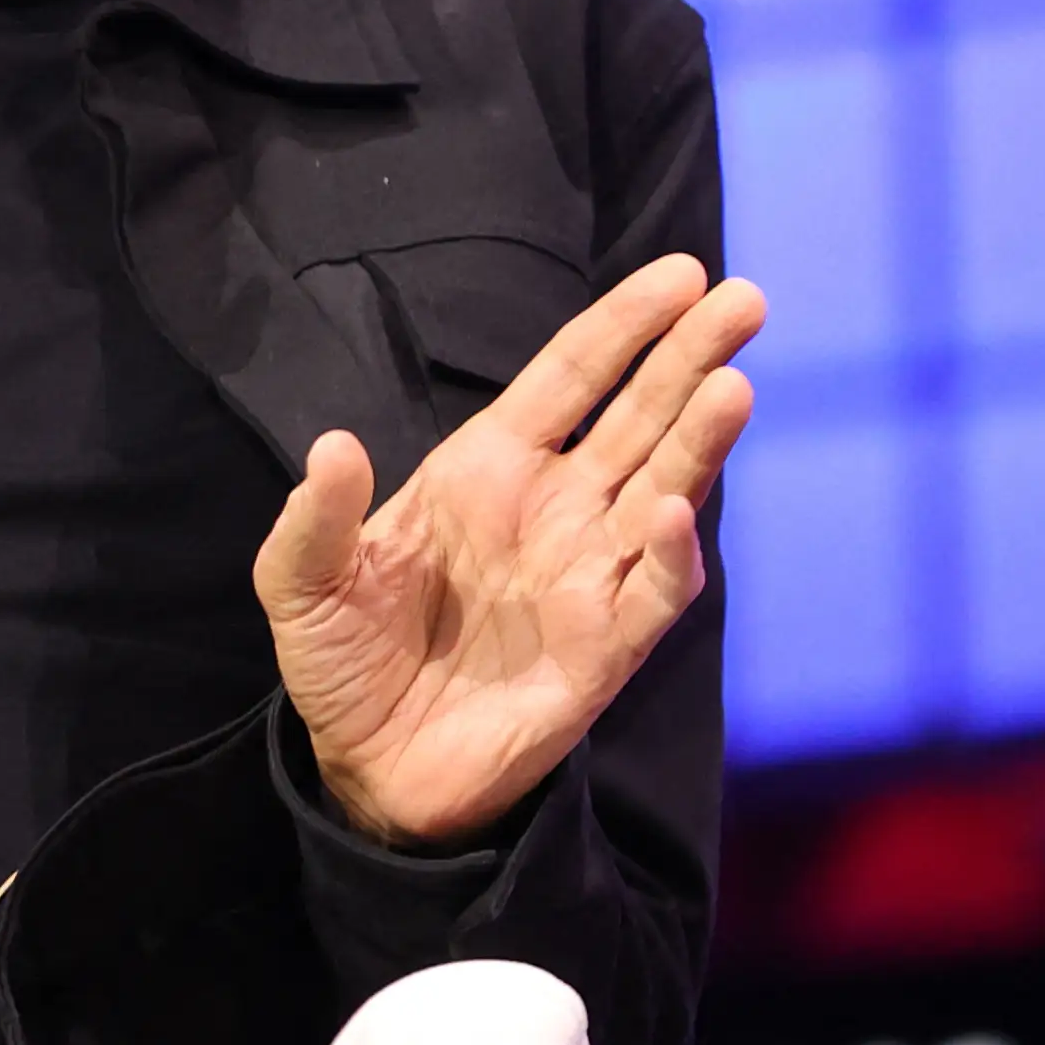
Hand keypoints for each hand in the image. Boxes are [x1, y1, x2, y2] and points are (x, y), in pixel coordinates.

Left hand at [253, 254, 763, 846]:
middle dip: (690, 358)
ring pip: (664, 489)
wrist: (369, 771)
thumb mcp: (300, 581)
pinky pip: (653, 592)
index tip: (681, 273)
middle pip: (638, 416)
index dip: (622, 326)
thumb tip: (335, 444)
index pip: (571, 378)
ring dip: (699, 442)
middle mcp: (553, 509)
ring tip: (733, 385)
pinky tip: (672, 513)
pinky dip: (669, 554)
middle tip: (744, 298)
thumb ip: (318, 515)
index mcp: (487, 471)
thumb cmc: (343, 659)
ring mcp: (587, 574)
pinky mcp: (604, 648)